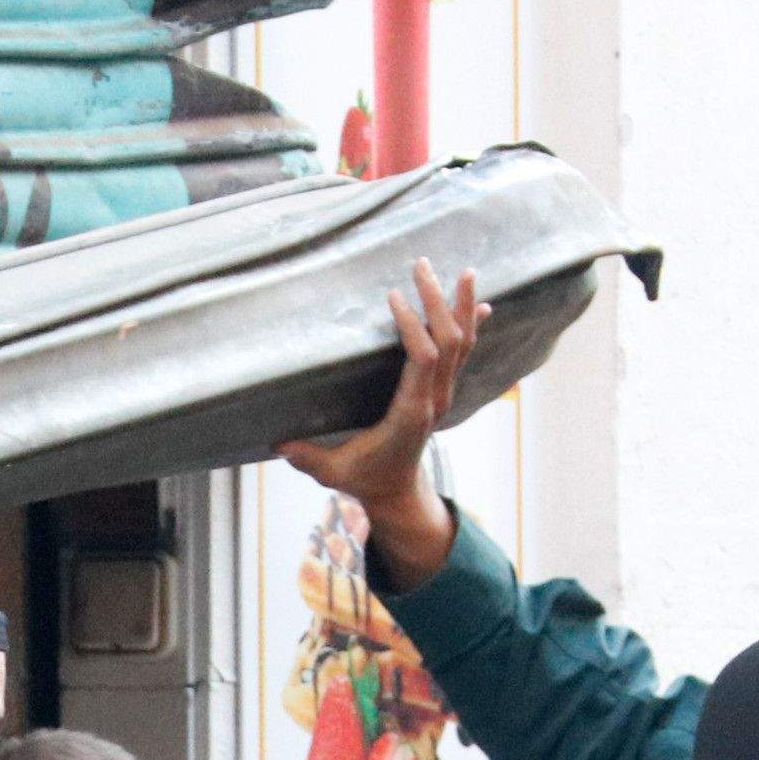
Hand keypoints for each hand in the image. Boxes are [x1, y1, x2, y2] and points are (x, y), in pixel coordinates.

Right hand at [278, 257, 485, 585]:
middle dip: (438, 301)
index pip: (424, 361)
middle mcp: (435, 400)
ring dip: (462, 306)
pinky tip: (480, 302)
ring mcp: (444, 394)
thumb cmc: (364, 479)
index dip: (413, 326)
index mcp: (410, 413)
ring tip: (466, 271)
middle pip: (450, 342)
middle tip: (421, 267)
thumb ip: (309, 458)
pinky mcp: (444, 390)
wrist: (398, 492)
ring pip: (464, 344)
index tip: (394, 297)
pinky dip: (472, 326)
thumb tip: (279, 443)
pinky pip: (464, 353)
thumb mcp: (333, 473)